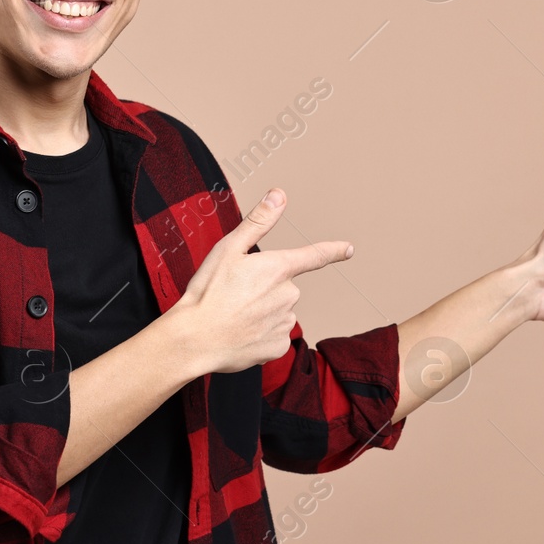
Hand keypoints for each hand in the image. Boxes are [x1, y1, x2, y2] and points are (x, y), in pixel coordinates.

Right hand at [165, 187, 353, 374]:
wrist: (195, 339)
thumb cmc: (208, 292)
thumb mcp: (228, 249)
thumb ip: (258, 222)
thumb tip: (279, 195)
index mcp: (278, 268)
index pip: (314, 256)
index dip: (333, 250)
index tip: (348, 249)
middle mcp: (288, 295)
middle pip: (284, 287)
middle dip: (265, 288)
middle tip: (235, 294)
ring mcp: (285, 322)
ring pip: (279, 311)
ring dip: (262, 312)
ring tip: (234, 315)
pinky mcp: (278, 347)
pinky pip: (273, 335)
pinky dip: (259, 334)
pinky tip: (240, 333)